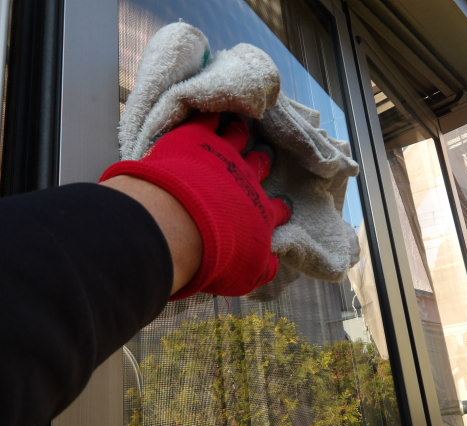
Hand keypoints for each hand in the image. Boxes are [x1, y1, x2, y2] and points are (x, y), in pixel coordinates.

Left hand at [100, 113, 290, 298]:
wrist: (182, 226)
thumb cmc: (215, 257)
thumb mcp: (243, 274)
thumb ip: (259, 267)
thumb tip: (271, 264)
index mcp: (259, 214)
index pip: (276, 210)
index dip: (280, 209)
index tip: (283, 207)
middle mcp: (246, 181)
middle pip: (259, 166)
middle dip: (262, 161)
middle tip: (264, 155)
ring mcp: (222, 156)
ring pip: (236, 138)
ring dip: (239, 132)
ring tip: (241, 126)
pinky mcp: (196, 139)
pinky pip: (207, 119)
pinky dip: (211, 114)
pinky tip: (211, 110)